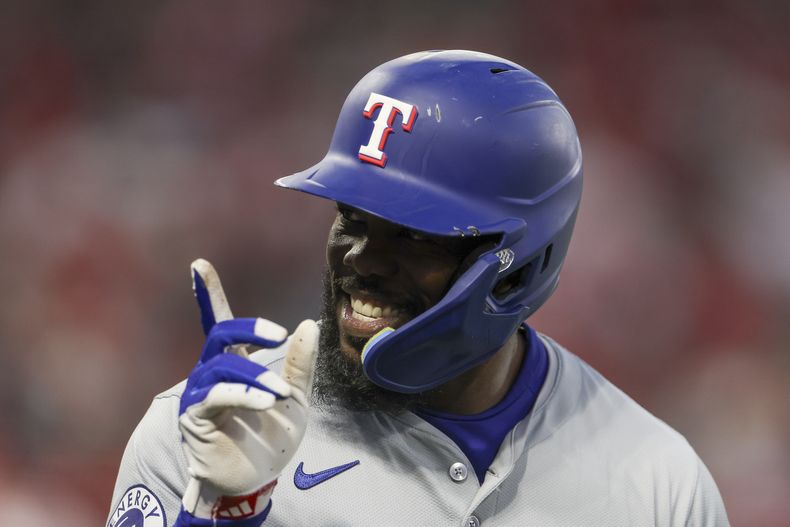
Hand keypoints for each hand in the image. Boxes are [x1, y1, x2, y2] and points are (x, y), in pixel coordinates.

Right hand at [178, 259, 317, 520]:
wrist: (259, 478)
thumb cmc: (272, 436)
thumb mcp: (297, 396)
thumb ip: (301, 363)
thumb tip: (309, 324)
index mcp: (235, 362)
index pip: (219, 322)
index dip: (209, 294)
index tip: (199, 264)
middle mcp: (212, 372)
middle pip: (221, 334)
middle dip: (248, 328)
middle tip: (279, 335)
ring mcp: (200, 393)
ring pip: (222, 365)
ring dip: (255, 375)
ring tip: (280, 393)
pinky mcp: (195, 416)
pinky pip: (215, 395)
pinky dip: (243, 394)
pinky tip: (266, 400)